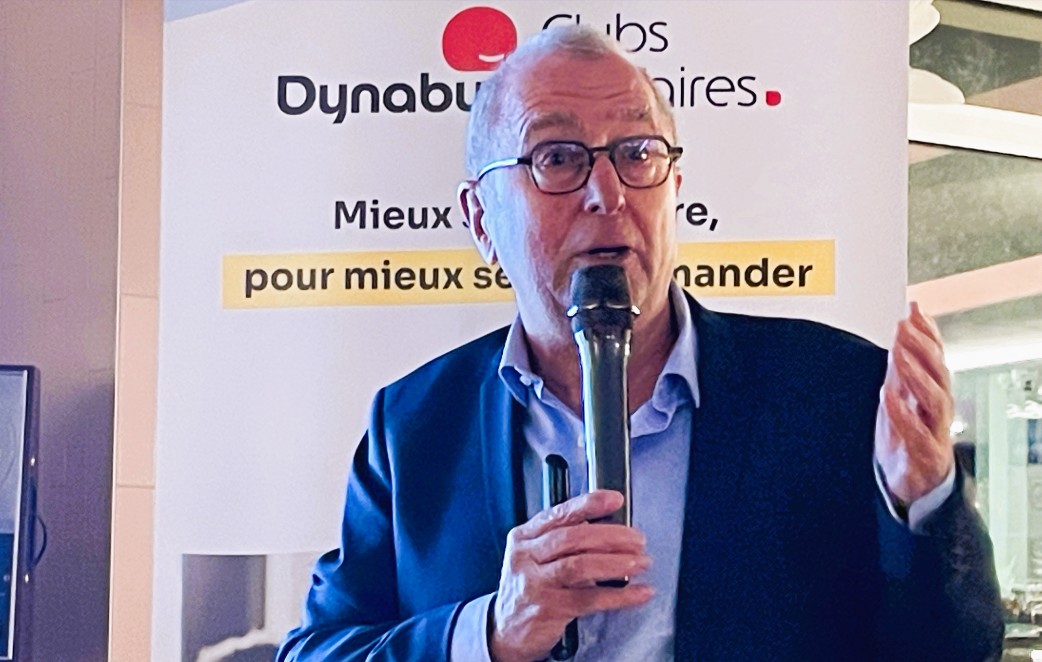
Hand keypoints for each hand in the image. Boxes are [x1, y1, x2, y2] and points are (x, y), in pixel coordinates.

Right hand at [489, 490, 652, 661]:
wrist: (506, 631)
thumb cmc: (530, 589)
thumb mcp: (537, 558)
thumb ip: (565, 542)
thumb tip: (612, 531)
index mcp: (524, 537)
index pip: (559, 514)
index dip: (589, 504)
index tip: (615, 500)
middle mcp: (526, 557)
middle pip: (572, 538)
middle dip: (611, 535)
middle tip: (637, 540)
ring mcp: (535, 584)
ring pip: (580, 566)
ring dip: (617, 563)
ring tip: (640, 562)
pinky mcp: (548, 609)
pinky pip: (590, 599)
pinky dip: (619, 596)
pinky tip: (637, 593)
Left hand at [875, 301, 954, 505]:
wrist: (912, 483)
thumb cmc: (907, 435)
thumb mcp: (901, 395)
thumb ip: (902, 365)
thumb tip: (902, 326)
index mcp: (932, 392)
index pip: (935, 356)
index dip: (928, 332)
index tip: (914, 309)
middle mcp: (938, 409)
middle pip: (939, 373)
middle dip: (923, 347)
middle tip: (904, 326)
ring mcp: (935, 431)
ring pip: (936, 400)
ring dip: (917, 374)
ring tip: (898, 353)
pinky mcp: (926, 455)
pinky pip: (918, 433)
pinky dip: (903, 414)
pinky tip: (889, 396)